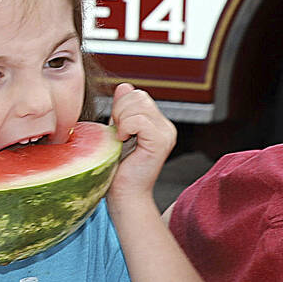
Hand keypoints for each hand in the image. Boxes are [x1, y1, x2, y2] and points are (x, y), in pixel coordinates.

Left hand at [108, 83, 177, 209]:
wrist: (123, 196)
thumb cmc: (118, 170)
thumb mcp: (117, 132)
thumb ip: (121, 110)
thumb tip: (124, 86)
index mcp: (157, 123)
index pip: (138, 95)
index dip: (120, 106)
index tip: (116, 129)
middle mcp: (166, 127)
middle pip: (138, 96)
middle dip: (119, 111)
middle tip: (117, 135)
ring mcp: (166, 134)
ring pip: (138, 105)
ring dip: (121, 120)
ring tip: (121, 139)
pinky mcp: (161, 142)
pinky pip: (139, 120)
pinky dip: (125, 127)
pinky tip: (123, 141)